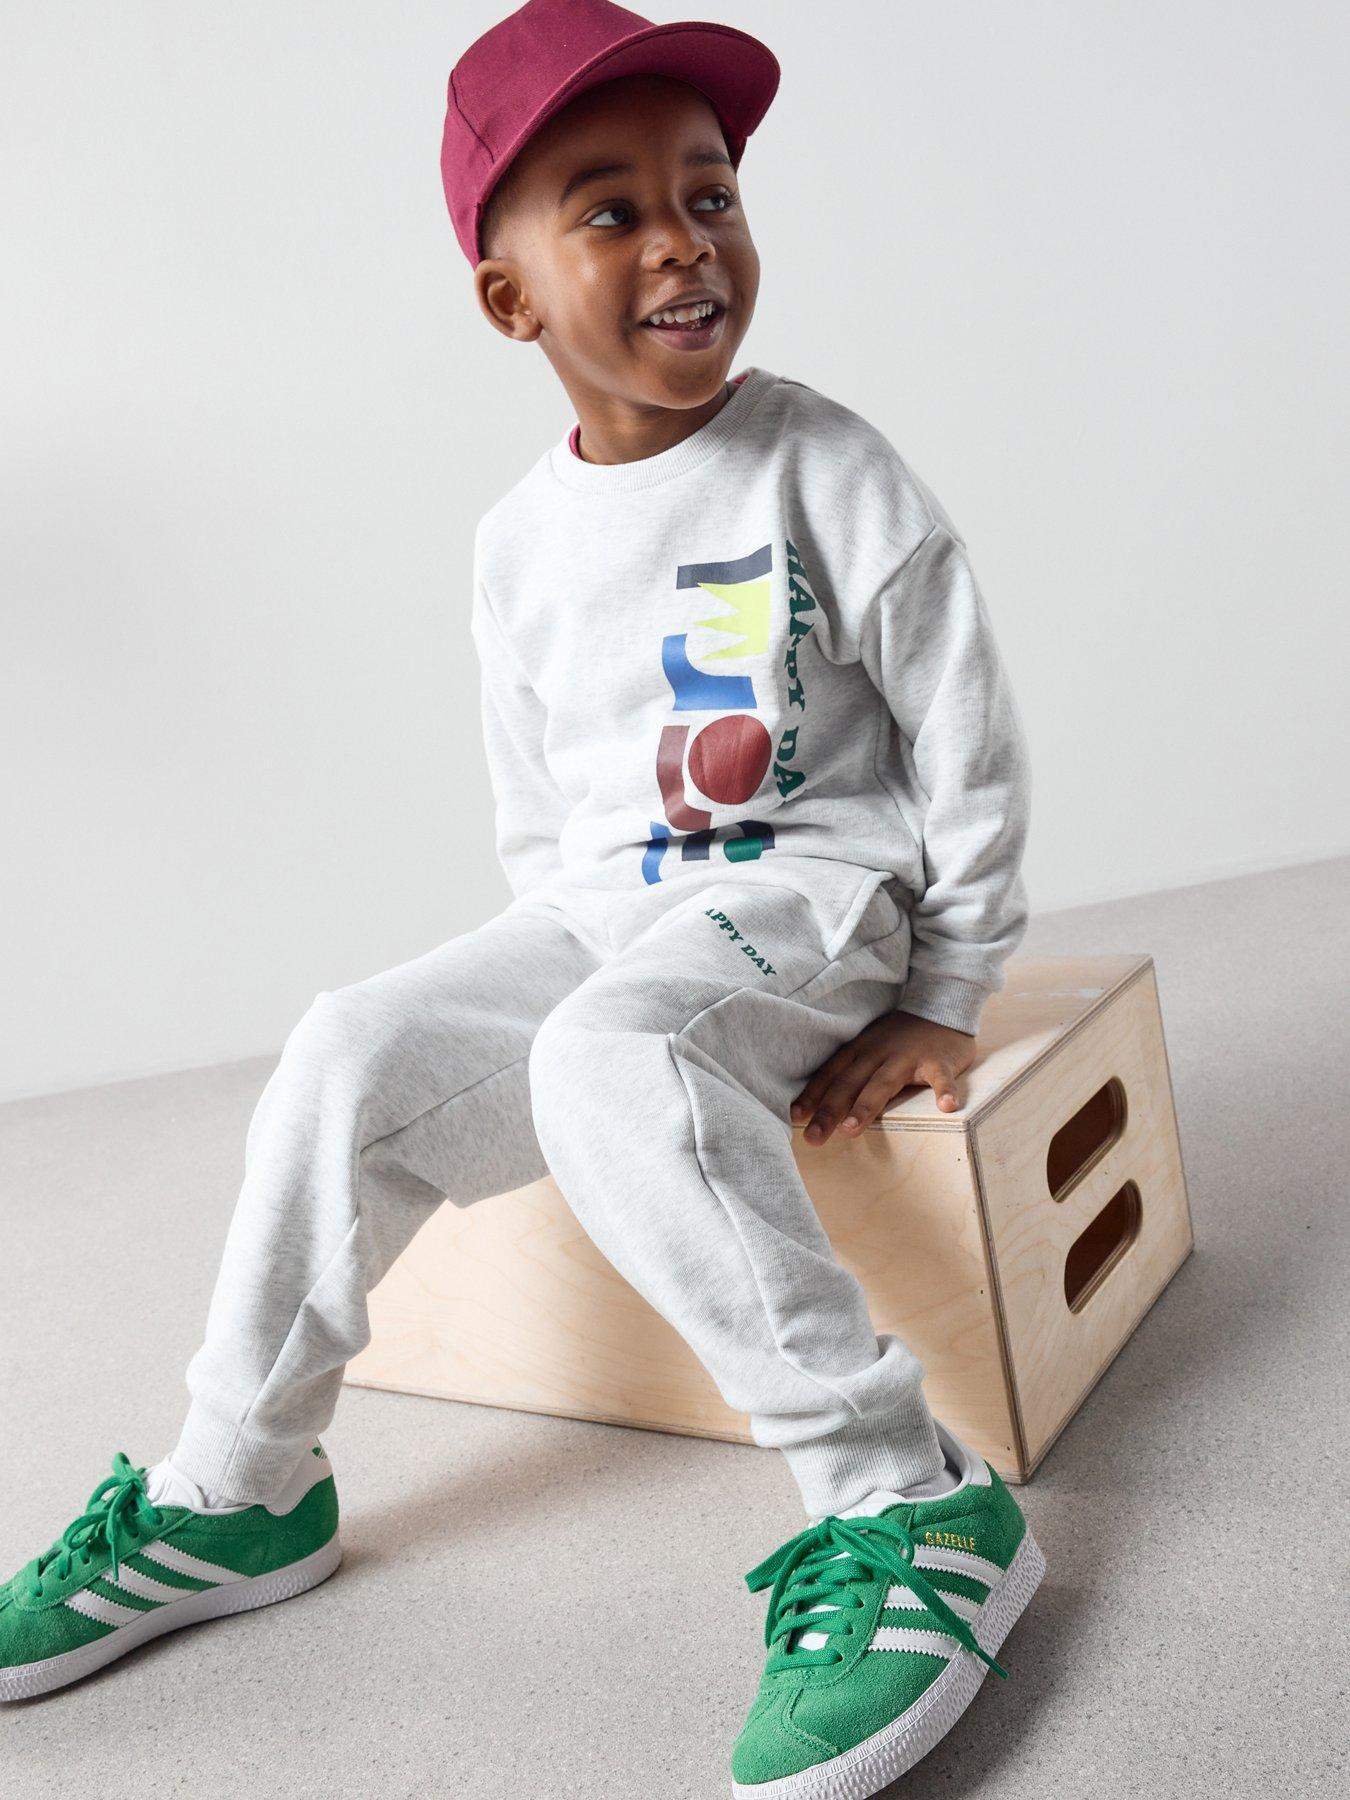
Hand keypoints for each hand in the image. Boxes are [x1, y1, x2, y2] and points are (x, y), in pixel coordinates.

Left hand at [790, 1010, 976, 1142]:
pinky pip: (941, 1077)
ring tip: (850, 1130)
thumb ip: (852, 1070)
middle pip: (849, 1083)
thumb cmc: (900, 1036)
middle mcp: (879, 1051)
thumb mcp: (870, 1046)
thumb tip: (822, 1104)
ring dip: (865, 1106)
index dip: (812, 1095)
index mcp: (860, 1049)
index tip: (795, 1116)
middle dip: (829, 1111)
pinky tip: (947, 1108)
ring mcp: (908, 1055)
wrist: (942, 1007)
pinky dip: (944, 1091)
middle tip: (812, 1137)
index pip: (831, 1074)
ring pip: (883, 1083)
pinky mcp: (939, 1060)